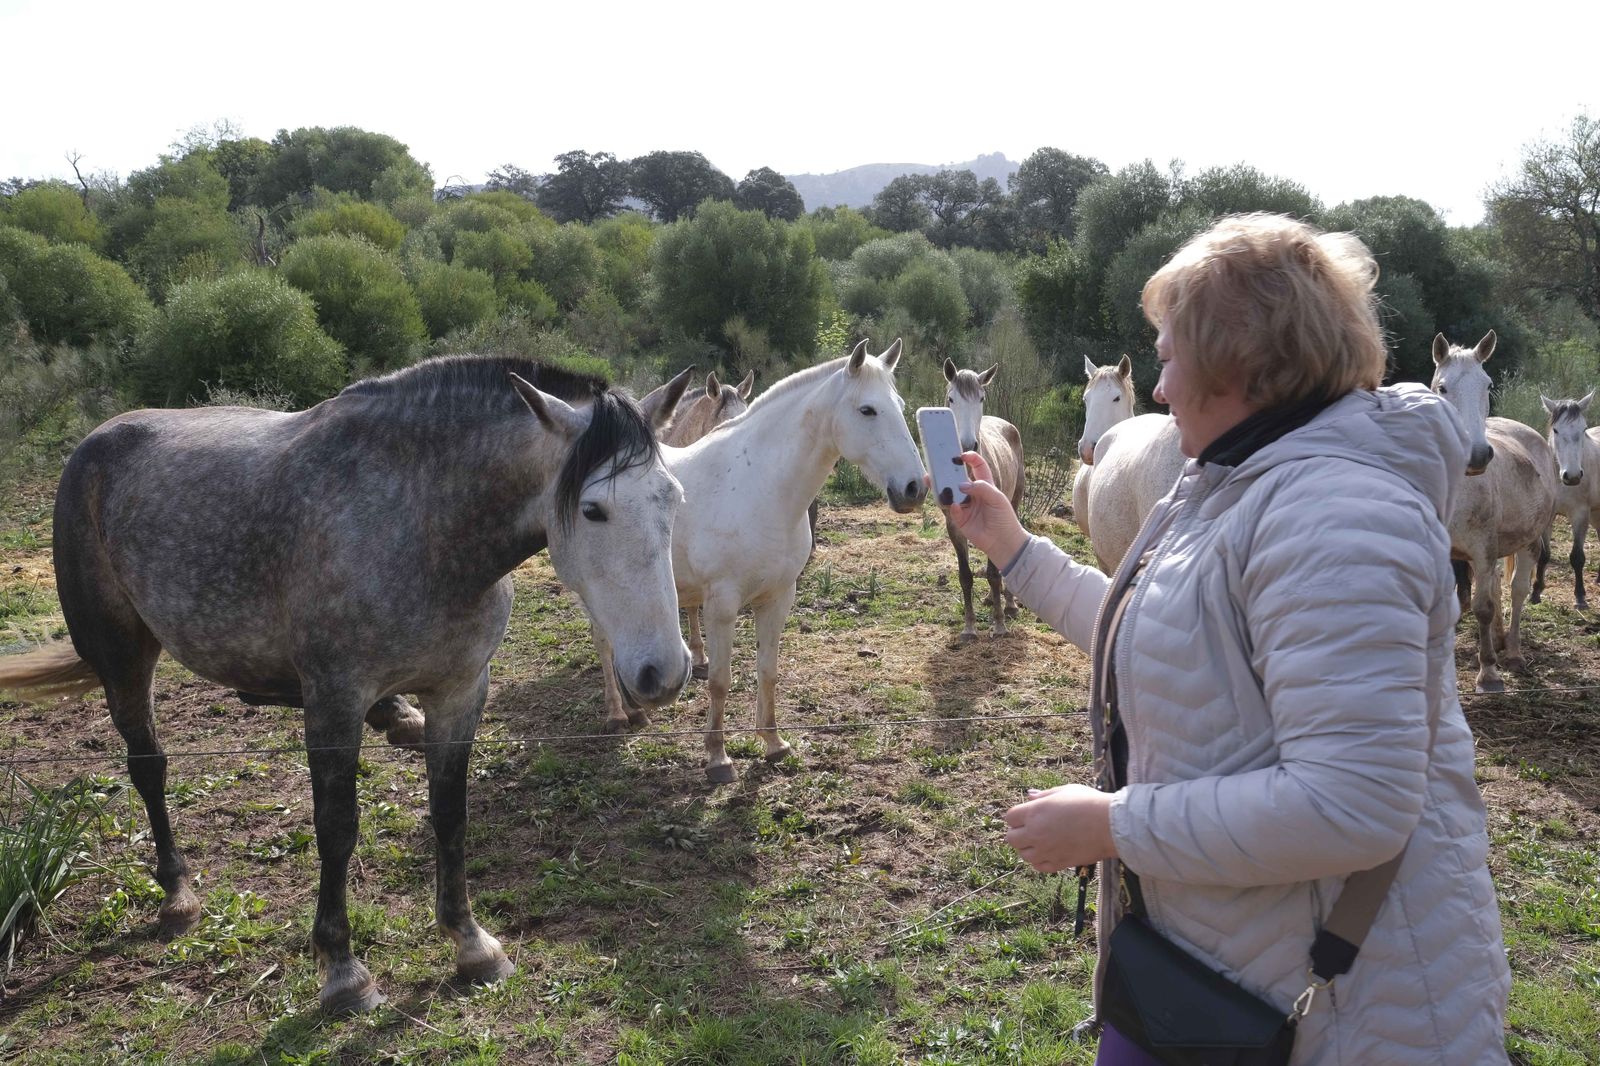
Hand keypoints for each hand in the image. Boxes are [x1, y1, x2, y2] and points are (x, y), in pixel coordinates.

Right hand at [940, 451, 1027, 568]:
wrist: (1003, 541)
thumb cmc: (1004, 517)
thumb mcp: (996, 498)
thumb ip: (981, 487)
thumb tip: (961, 485)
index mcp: (985, 484)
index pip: (977, 466)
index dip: (970, 458)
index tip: (961, 455)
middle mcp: (973, 493)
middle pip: (957, 478)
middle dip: (947, 471)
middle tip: (936, 466)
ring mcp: (965, 505)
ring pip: (950, 493)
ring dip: (941, 487)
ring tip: (931, 480)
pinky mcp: (960, 518)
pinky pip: (951, 509)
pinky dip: (950, 506)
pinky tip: (952, 505)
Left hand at [1002, 785, 1116, 873]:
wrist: (1110, 825)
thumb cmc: (1089, 803)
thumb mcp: (1065, 791)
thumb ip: (1044, 795)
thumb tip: (1029, 796)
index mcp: (1034, 812)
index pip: (1009, 817)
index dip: (1017, 816)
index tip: (1027, 815)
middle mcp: (1035, 833)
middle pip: (1011, 839)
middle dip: (1018, 833)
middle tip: (1032, 829)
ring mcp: (1046, 851)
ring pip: (1023, 855)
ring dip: (1028, 849)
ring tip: (1042, 841)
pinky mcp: (1058, 864)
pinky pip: (1039, 867)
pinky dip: (1040, 861)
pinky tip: (1049, 853)